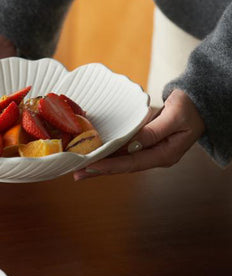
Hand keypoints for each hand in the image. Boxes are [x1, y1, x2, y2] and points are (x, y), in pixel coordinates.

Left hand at [73, 89, 204, 180]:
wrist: (197, 102)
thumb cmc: (190, 107)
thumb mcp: (175, 117)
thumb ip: (154, 131)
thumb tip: (133, 143)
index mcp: (165, 155)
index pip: (132, 164)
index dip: (110, 165)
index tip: (91, 165)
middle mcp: (154, 156)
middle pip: (123, 166)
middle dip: (100, 169)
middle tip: (77, 173)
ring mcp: (149, 150)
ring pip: (121, 159)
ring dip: (101, 162)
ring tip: (80, 167)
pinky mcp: (144, 142)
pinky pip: (123, 150)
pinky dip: (108, 151)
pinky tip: (94, 152)